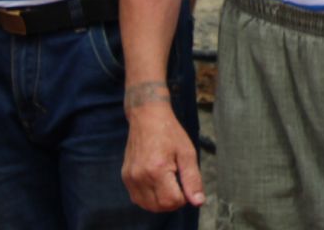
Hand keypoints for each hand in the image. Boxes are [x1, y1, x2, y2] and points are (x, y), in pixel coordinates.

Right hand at [123, 90, 203, 211]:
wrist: (147, 117)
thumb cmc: (170, 132)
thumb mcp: (187, 153)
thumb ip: (192, 179)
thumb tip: (198, 202)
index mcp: (157, 169)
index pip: (172, 201)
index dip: (183, 197)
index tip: (185, 182)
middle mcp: (140, 176)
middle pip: (159, 207)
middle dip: (173, 201)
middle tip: (178, 182)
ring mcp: (130, 178)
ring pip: (147, 205)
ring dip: (160, 201)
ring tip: (168, 182)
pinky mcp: (125, 177)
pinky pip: (138, 198)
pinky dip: (149, 197)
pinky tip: (157, 183)